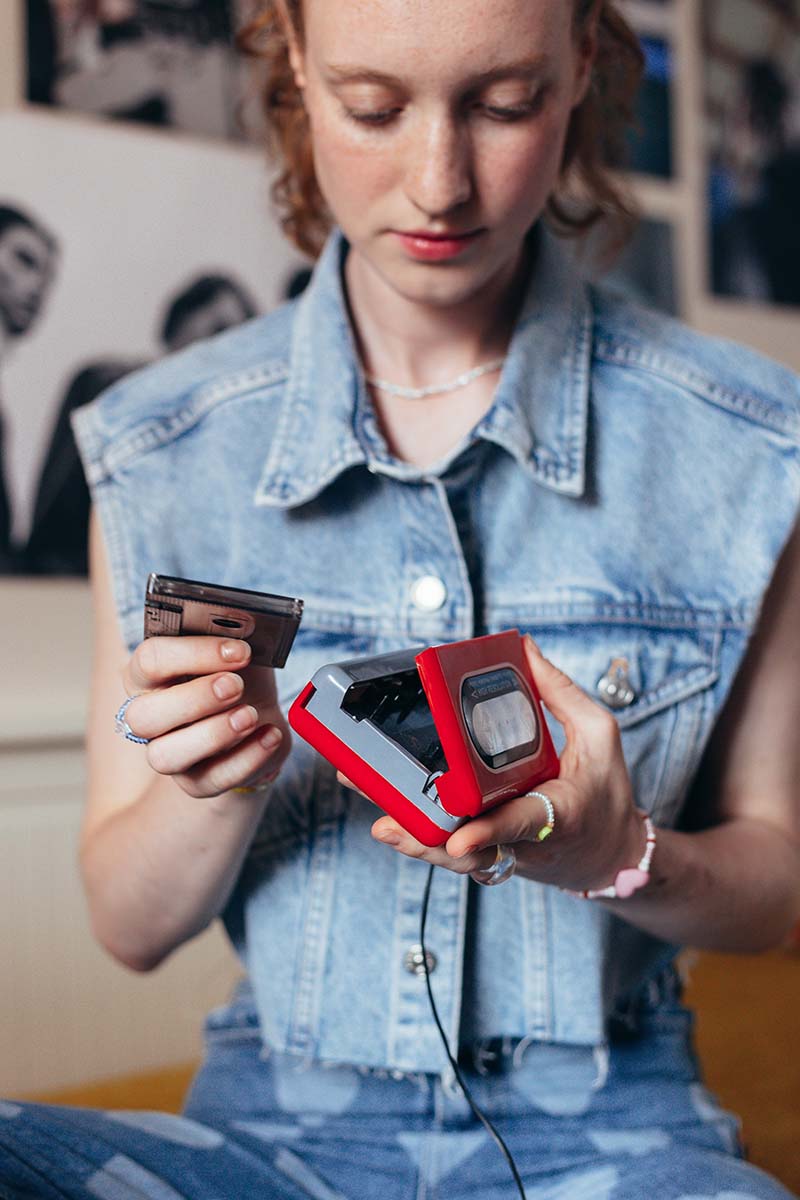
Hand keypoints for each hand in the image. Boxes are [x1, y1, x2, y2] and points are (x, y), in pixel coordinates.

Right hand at [120, 636, 290, 797]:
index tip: (237, 650)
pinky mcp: (195, 782)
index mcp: (149, 675)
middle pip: (143, 716)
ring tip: (250, 715)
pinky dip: (246, 759)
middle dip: (194, 698)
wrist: (261, 718)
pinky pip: (211, 780)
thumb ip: (234, 638)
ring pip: (164, 757)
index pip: (149, 660)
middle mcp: (148, 717)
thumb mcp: (238, 652)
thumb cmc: (241, 676)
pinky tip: (270, 735)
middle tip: (236, 685)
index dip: (192, 654)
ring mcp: (168, 753)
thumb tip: (245, 626)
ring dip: (212, 735)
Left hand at [348, 636, 644, 890]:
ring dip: (416, 843)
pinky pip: (455, 854)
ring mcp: (507, 853)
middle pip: (472, 852)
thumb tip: (524, 648)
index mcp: (559, 812)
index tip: (459, 838)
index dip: (489, 832)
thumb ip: (561, 692)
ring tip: (380, 823)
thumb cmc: (606, 792)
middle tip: (385, 824)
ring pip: (456, 860)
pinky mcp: (493, 855)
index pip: (521, 823)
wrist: (612, 855)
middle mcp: (527, 841)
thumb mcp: (599, 735)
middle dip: (426, 841)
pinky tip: (392, 822)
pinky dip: (424, 842)